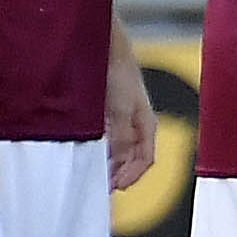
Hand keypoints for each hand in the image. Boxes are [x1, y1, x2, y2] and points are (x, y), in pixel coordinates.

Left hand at [102, 50, 158, 189]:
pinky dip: (101, 150)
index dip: (131, 176)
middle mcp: (137, 125)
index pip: (145, 160)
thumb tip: (117, 160)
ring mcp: (123, 120)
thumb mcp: (121, 110)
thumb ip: (121, 138)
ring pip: (120, 151)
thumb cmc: (119, 74)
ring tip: (94, 173)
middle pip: (132, 159)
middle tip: (102, 186)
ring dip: (110, 163)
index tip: (114, 187)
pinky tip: (88, 152)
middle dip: (120, 174)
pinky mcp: (109, 114)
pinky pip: (108, 140)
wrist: (106, 49)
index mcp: (147, 126)